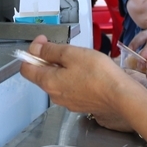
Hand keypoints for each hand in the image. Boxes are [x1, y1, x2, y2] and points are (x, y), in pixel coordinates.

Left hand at [19, 36, 142, 122]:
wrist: (120, 96)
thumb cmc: (97, 73)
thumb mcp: (71, 54)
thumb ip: (50, 51)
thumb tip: (34, 49)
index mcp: (48, 82)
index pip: (26, 69)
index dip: (31, 53)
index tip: (43, 42)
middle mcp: (54, 95)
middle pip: (41, 74)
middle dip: (48, 59)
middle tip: (65, 48)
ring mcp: (67, 102)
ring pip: (56, 81)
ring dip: (62, 68)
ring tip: (78, 59)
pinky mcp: (79, 104)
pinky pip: (69, 88)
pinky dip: (72, 78)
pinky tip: (86, 72)